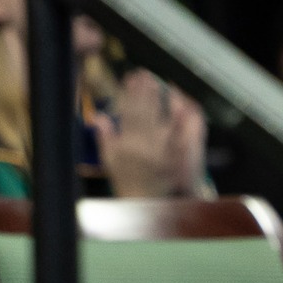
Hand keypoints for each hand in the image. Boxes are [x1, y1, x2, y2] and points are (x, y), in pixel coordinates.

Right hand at [90, 68, 210, 197]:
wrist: (150, 207)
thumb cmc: (129, 185)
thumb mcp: (109, 162)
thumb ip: (105, 138)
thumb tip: (99, 118)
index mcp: (127, 144)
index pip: (129, 111)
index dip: (130, 92)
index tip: (131, 78)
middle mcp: (146, 145)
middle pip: (146, 111)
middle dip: (145, 90)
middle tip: (145, 75)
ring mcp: (164, 150)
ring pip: (162, 118)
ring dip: (161, 99)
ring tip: (160, 83)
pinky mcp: (179, 156)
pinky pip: (182, 133)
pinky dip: (183, 119)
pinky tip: (183, 106)